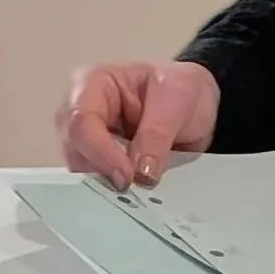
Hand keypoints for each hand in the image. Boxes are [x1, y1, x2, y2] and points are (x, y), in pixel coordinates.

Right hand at [55, 61, 220, 189]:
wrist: (198, 102)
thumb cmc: (182, 88)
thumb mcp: (177, 99)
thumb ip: (157, 134)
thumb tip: (140, 174)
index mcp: (94, 82)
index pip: (82, 121)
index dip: (100, 152)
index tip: (127, 176)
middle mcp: (80, 111)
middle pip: (76, 150)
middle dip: (103, 171)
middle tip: (134, 186)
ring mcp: (86, 139)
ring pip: (81, 171)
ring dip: (108, 183)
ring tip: (138, 187)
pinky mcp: (96, 162)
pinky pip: (95, 182)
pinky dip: (113, 189)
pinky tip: (134, 190)